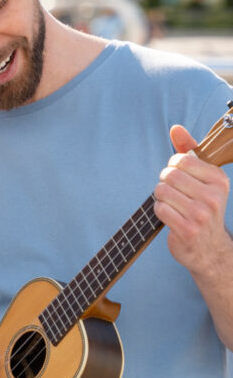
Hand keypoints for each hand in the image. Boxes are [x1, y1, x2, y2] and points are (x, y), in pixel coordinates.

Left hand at [154, 124, 231, 274]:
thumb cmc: (201, 206)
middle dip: (164, 182)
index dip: (172, 167)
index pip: (181, 160)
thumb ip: (188, 151)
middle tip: (171, 192)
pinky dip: (159, 211)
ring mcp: (202, 214)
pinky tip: (170, 217)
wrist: (208, 248)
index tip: (179, 176)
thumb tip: (176, 128)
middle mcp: (214, 196)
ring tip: (171, 205)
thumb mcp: (201, 177)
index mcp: (219, 179)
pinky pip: (160, 210)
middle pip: (169, 175)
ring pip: (162, 192)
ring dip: (160, 198)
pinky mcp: (188, 230)